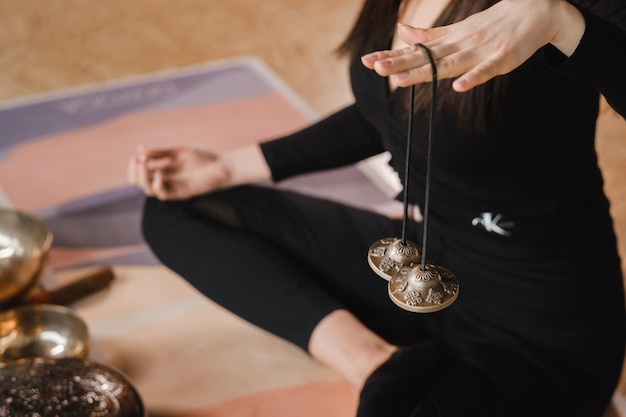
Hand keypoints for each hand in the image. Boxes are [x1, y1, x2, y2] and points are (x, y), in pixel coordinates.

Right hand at [127, 144, 229, 200]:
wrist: (221, 165)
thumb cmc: (203, 157)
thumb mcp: (179, 151)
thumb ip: (161, 152)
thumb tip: (139, 149)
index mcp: (162, 166)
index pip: (141, 169)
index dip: (135, 164)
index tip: (136, 156)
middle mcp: (165, 178)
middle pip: (140, 181)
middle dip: (134, 173)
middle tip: (136, 162)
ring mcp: (172, 186)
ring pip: (148, 190)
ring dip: (143, 179)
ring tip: (143, 166)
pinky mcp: (180, 194)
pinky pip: (163, 194)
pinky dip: (158, 185)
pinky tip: (160, 174)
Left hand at [361, 0, 584, 91]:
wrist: (533, 12)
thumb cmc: (491, 25)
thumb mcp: (457, 31)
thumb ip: (430, 37)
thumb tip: (403, 33)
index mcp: (448, 41)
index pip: (415, 50)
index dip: (393, 55)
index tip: (367, 60)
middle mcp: (458, 46)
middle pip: (425, 58)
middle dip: (400, 63)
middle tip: (376, 67)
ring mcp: (478, 52)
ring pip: (447, 64)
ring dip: (425, 72)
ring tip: (401, 80)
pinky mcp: (500, 59)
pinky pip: (484, 70)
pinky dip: (472, 78)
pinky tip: (458, 87)